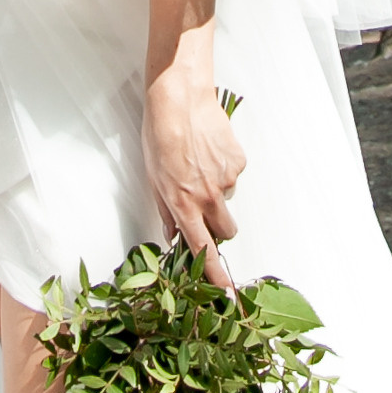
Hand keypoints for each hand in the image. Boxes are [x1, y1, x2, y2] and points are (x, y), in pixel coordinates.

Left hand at [143, 68, 243, 275]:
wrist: (180, 99)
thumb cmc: (160, 135)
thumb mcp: (153, 178)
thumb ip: (167, 210)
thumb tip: (173, 233)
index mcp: (183, 204)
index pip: (203, 251)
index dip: (215, 276)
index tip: (226, 293)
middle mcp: (208, 196)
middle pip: (226, 230)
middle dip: (219, 226)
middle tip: (204, 206)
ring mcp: (226, 179)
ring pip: (229, 200)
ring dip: (218, 192)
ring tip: (200, 165)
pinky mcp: (238, 161)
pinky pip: (234, 175)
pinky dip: (224, 169)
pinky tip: (210, 151)